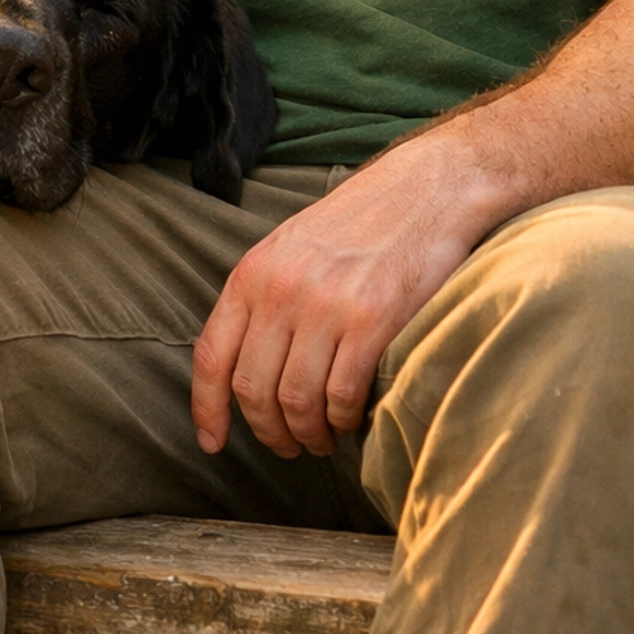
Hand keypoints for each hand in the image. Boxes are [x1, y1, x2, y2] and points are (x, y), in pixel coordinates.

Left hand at [191, 139, 492, 459]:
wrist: (426, 189)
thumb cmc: (360, 223)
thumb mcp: (292, 247)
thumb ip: (264, 298)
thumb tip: (244, 368)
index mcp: (255, 271)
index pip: (212, 354)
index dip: (207, 408)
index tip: (213, 443)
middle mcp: (283, 288)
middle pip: (253, 389)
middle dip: (269, 431)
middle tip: (289, 445)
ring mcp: (327, 304)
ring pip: (297, 401)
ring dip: (308, 434)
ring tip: (323, 438)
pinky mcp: (373, 319)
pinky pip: (342, 394)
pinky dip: (343, 420)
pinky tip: (351, 418)